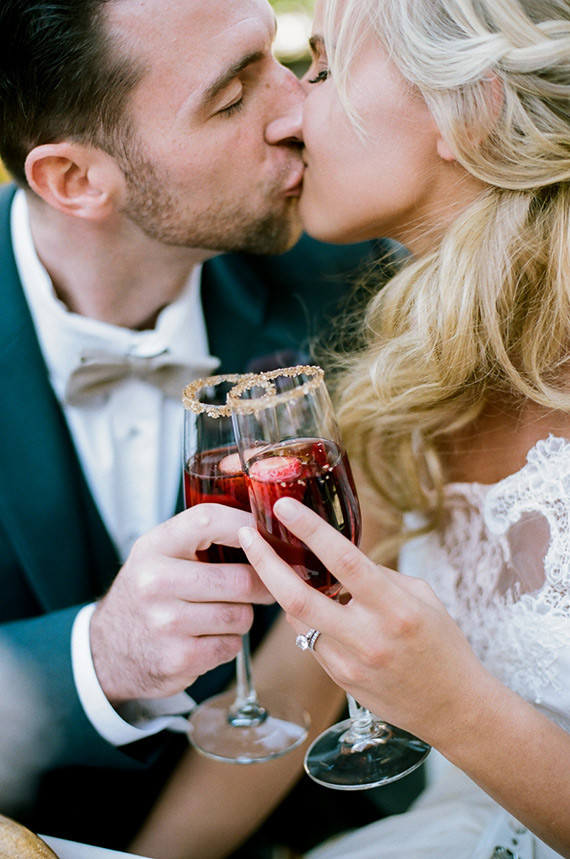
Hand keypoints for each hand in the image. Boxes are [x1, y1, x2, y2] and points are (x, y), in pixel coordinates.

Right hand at [90, 504, 272, 704]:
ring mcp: (166, 623)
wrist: (107, 650)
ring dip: (243, 616)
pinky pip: (231, 646)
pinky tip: (209, 637)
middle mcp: (155, 582)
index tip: (265, 535)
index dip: (246, 524)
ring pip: (241, 615)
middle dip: (262, 585)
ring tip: (224, 613)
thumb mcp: (158, 555)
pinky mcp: (177, 658)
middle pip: (240, 579)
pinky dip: (229, 643)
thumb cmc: (147, 594)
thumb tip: (264, 529)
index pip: (208, 520)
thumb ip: (200, 538)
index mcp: (153, 547)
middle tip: (264, 587)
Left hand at [238, 497, 488, 746]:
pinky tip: (311, 606)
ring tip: (274, 566)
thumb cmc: (442, 645)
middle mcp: (368, 636)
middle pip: (298, 597)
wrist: (454, 708)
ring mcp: (350, 663)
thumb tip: (338, 557)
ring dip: (283, 590)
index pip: (344, 559)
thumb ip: (378, 576)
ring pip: (297, 619)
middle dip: (264, 562)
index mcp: (395, 607)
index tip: (284, 507)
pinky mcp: (340, 680)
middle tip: (245, 535)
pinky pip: (310, 641)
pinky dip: (305, 619)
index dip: (310, 529)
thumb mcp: (422, 596)